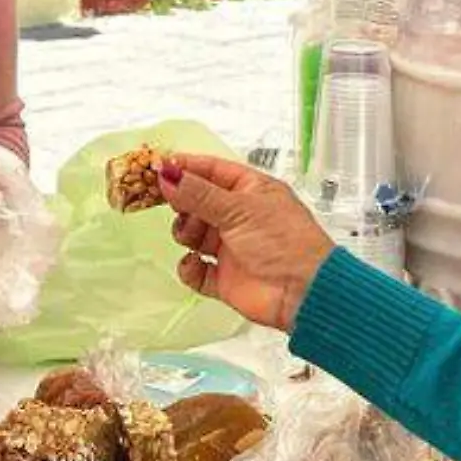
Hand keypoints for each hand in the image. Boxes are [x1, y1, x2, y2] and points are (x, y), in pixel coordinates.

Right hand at [158, 154, 335, 331]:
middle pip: (198, 202)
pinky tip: (196, 263)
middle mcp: (241, 216)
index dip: (184, 168)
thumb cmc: (285, 242)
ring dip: (187, 233)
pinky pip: (196, 270)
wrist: (303, 293)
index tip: (156, 167)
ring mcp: (232, 247)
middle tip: (171, 203)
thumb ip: (198, 193)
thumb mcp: (238, 209)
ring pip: (193, 234)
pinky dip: (190, 267)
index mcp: (251, 190)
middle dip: (182, 203)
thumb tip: (166, 174)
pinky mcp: (225, 278)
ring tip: (193, 237)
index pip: (212, 171)